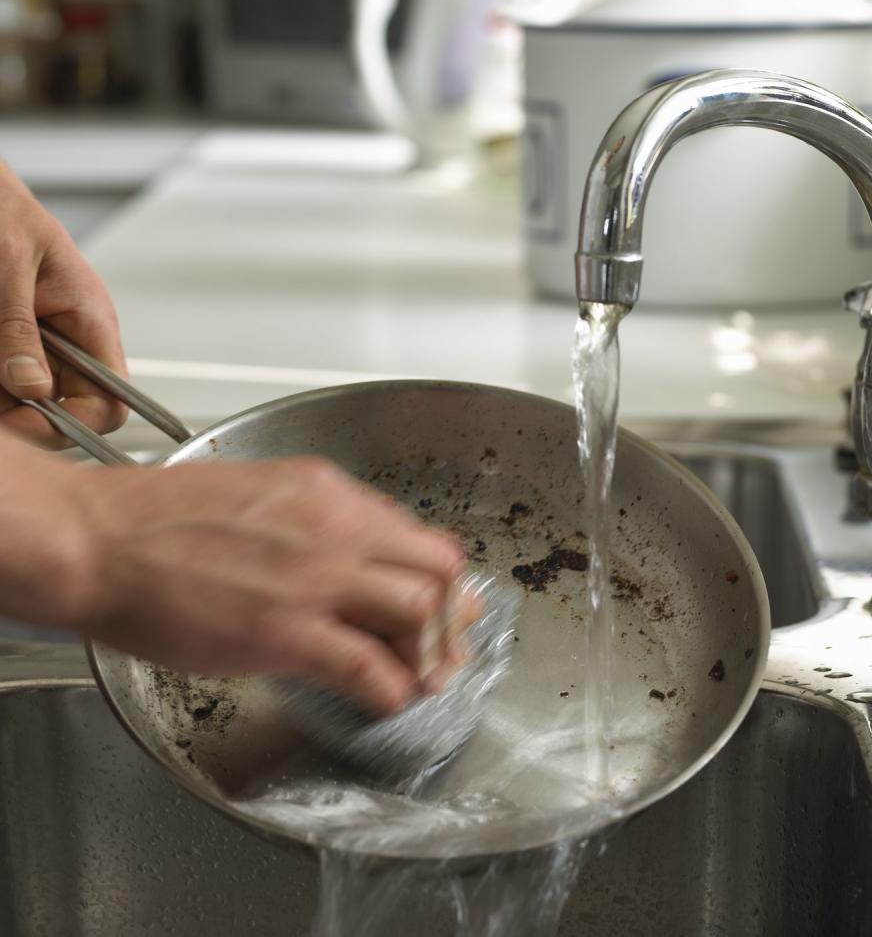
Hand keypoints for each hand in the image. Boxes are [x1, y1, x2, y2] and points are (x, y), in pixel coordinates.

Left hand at [0, 161, 126, 446]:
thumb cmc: (1, 209)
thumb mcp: (8, 265)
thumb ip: (18, 330)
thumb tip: (32, 388)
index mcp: (92, 322)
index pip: (111, 400)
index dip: (77, 423)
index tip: (30, 423)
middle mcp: (71, 343)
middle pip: (66, 410)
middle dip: (25, 416)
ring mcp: (39, 347)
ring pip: (27, 400)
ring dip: (2, 399)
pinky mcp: (10, 346)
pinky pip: (4, 382)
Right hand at [0, 437, 467, 715]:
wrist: (101, 540)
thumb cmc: (161, 517)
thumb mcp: (259, 492)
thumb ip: (314, 517)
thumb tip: (351, 546)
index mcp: (328, 492)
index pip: (414, 533)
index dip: (436, 573)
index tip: (440, 597)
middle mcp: (338, 527)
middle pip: (435, 570)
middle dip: (451, 611)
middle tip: (449, 641)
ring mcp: (319, 579)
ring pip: (419, 613)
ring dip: (432, 652)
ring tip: (428, 676)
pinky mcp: (291, 632)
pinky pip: (371, 667)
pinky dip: (393, 688)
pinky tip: (391, 699)